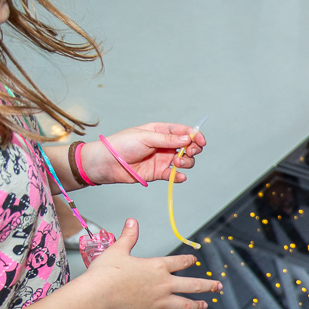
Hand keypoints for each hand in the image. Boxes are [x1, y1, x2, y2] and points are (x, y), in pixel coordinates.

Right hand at [81, 219, 221, 308]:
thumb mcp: (118, 250)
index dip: (188, 260)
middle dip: (207, 285)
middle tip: (218, 286)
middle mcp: (163, 284)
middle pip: (192, 285)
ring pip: (185, 305)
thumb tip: (132, 221)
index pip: (180, 262)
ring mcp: (159, 301)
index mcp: (157, 267)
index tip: (194, 260)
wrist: (97, 294)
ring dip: (197, 306)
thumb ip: (128, 237)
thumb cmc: (105, 272)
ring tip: (205, 306)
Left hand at [87, 123, 206, 184]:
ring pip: (184, 161)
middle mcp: (164, 145)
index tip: (201, 141)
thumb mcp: (146, 137)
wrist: (107, 163)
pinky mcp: (158, 172)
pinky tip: (179, 176)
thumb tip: (188, 139)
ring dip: (186, 162)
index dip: (195, 135)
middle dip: (193, 149)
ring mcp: (162, 159)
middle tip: (189, 152)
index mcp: (161, 131)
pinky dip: (180, 176)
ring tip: (177, 163)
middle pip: (188, 147)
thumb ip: (168, 139)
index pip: (183, 132)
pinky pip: (174, 175)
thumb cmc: (122, 144)